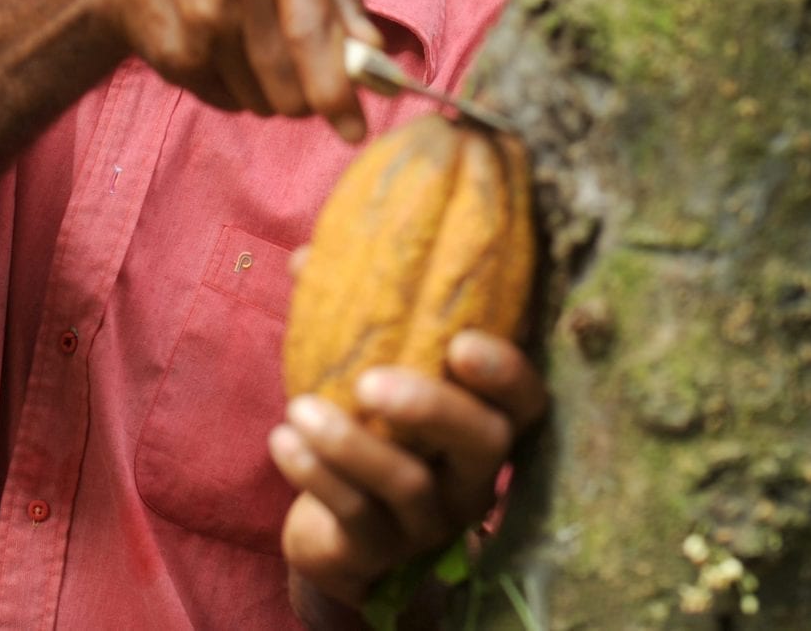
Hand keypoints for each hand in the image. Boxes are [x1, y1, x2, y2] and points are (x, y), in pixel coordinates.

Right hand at [92, 0, 381, 140]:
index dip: (338, 90)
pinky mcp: (174, 51)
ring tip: (253, 54)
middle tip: (308, 99)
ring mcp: (201, 15)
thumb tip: (374, 54)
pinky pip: (228, 101)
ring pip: (262, 99)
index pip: (315, 34)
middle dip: (307, 104)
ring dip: (271, 96)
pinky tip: (220, 54)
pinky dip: (236, 93)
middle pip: (290, 80)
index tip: (355, 129)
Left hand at [270, 331, 547, 610]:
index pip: (526, 402)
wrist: (340, 540)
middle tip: (371, 382)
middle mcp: (473, 478)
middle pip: (485, 445)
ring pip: (409, 485)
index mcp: (484, 425)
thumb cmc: (368, 437)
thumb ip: (356, 323)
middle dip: (433, 408)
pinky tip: (283, 441)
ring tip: (299, 408)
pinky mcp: (382, 555)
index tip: (462, 341)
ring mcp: (432, 523)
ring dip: (349, 444)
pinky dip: (316, 475)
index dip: (505, 372)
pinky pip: (355, 518)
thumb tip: (307, 255)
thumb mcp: (370, 380)